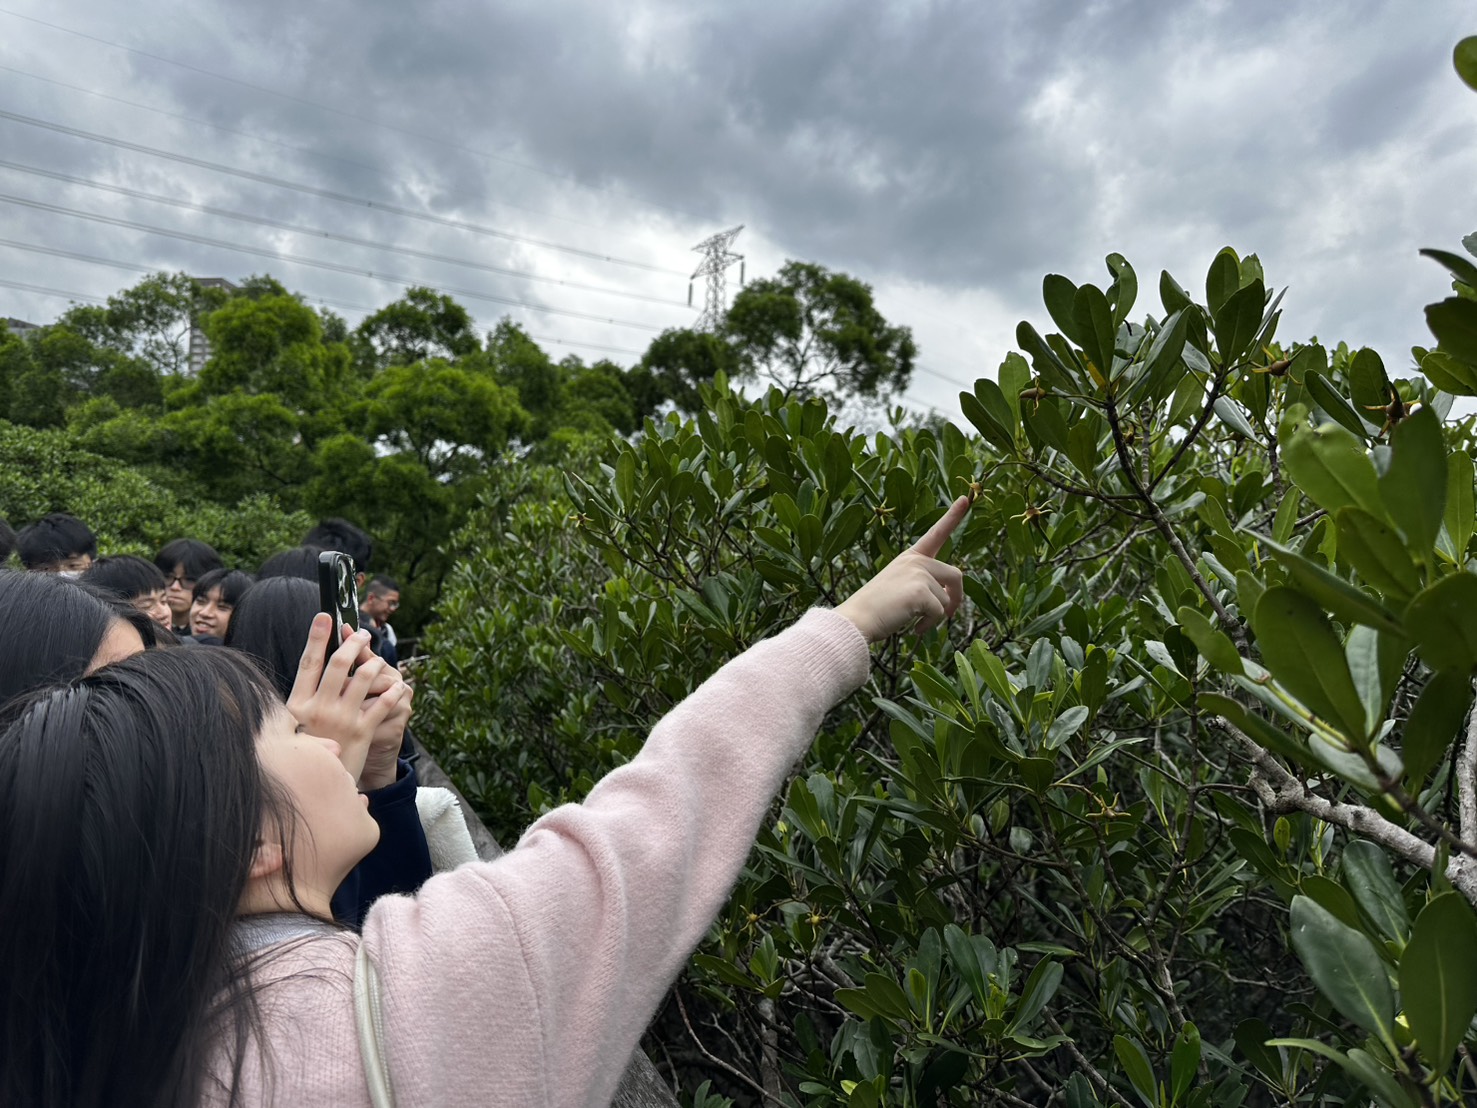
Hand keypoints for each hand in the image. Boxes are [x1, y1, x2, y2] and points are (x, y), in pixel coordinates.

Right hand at [285, 615, 409, 783]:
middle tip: (361, 633)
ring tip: (379, 658)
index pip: (308, 663)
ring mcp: (342, 719)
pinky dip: (391, 692)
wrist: (317, 787)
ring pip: (363, 678)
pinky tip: (397, 686)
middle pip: (339, 664)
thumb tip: (307, 675)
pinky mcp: (362, 732)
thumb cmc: (303, 755)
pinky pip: (382, 704)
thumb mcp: (290, 730)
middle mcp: (319, 708)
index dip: (316, 637)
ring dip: (374, 663)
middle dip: (353, 643)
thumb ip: (300, 704)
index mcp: (297, 704)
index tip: (324, 616)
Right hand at [835, 496, 968, 641]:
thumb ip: (923, 584)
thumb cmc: (876, 608)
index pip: (936, 533)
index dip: (952, 516)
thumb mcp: (899, 586)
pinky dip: (929, 625)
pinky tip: (913, 628)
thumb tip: (950, 602)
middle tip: (950, 615)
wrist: (857, 618)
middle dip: (957, 598)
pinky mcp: (921, 592)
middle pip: (956, 575)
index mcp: (911, 557)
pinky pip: (939, 613)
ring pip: (947, 599)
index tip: (966, 498)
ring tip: (915, 623)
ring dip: (936, 617)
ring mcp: (919, 574)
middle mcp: (917, 561)